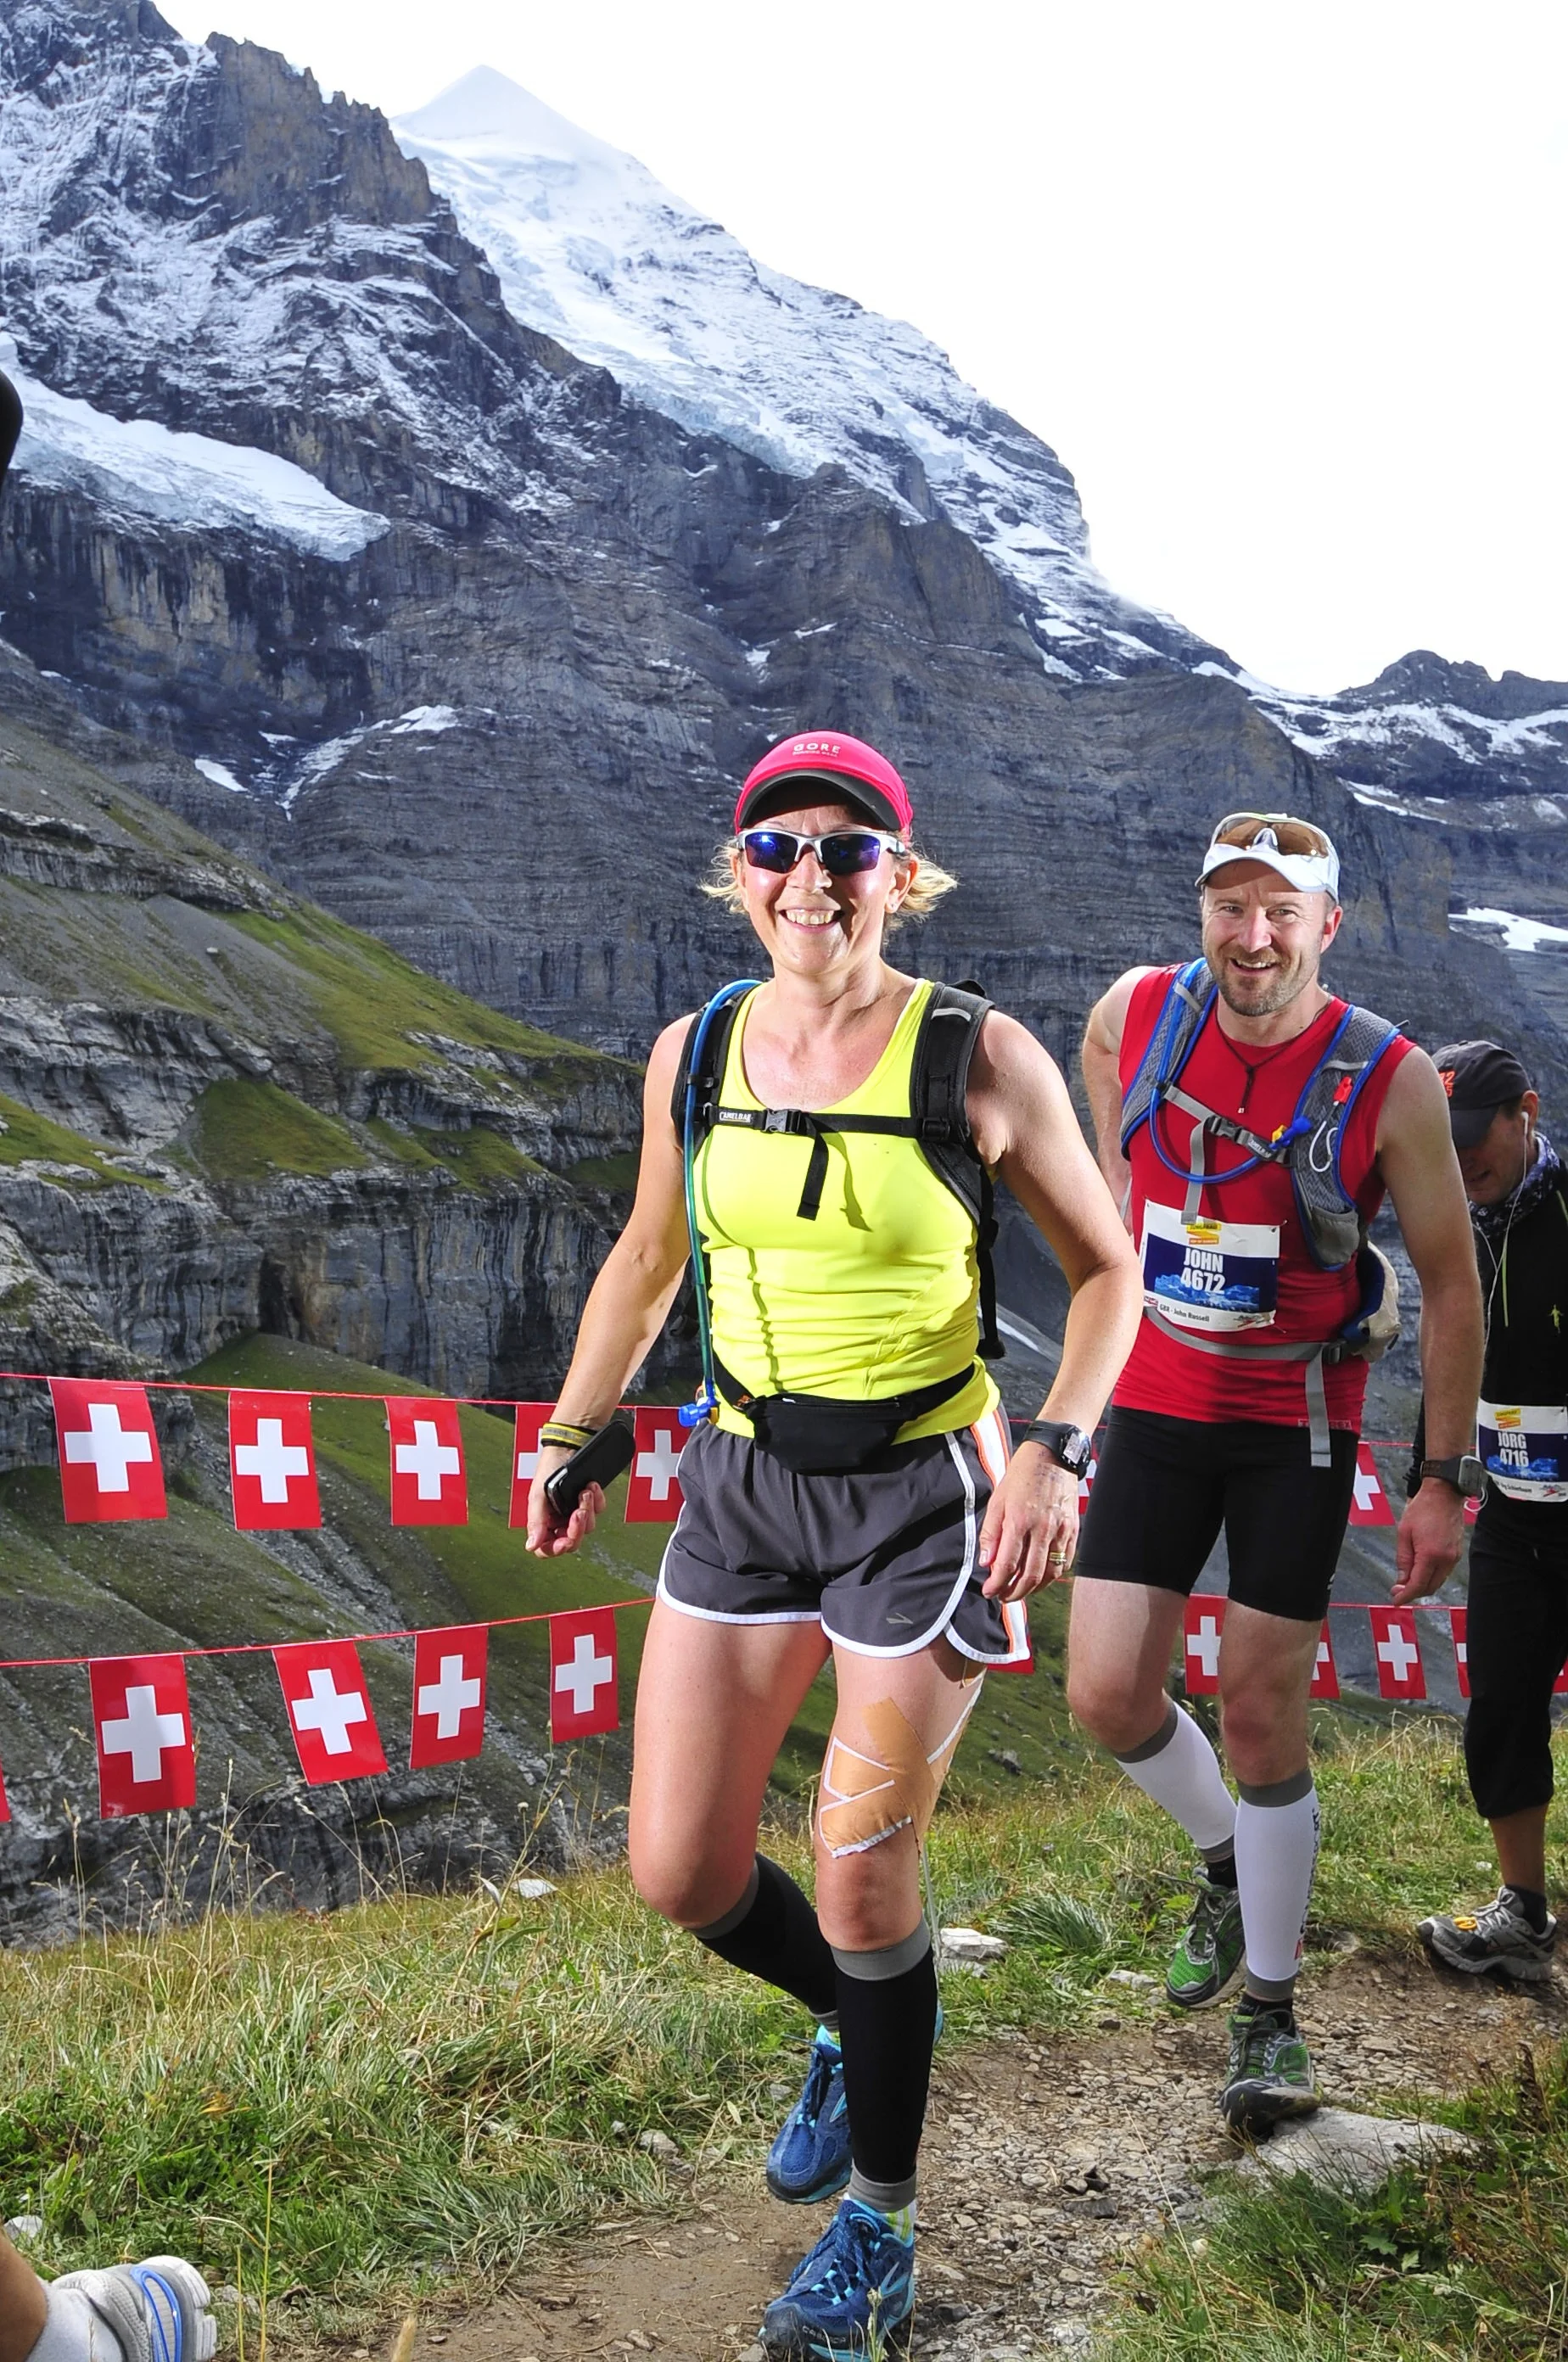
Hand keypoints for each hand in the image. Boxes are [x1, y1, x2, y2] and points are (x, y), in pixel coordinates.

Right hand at [526, 1445, 604, 1557]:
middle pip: (571, 1541)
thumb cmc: (550, 1466)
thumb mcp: (538, 1494)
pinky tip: (591, 1486)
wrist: (570, 1443)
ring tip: (585, 1491)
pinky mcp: (591, 1501)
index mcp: (543, 1520)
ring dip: (587, 1509)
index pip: (547, 1547)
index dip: (556, 1548)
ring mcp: (576, 1510)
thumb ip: (536, 1521)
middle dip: (577, 1529)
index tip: (565, 1540)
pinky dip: (597, 1499)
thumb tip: (531, 1546)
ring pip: (588, 1527)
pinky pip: (599, 1510)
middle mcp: (560, 1519)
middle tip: (579, 1512)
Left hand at [978, 1445, 1080, 1599]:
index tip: (988, 1591)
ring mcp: (1061, 1531)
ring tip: (1020, 1590)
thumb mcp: (998, 1499)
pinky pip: (1065, 1562)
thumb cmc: (1022, 1475)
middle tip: (1002, 1596)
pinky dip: (1053, 1576)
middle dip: (1014, 1592)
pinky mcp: (1073, 1530)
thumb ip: (990, 1533)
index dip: (996, 1584)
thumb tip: (986, 1561)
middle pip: (1030, 1575)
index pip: (1007, 1564)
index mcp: (1019, 1520)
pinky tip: (1041, 1578)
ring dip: (1034, 1588)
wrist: (1053, 1454)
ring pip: (1050, 1573)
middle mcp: (1042, 1529)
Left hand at [1392, 1478, 1464, 1604]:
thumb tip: (1401, 1580)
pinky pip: (1444, 1572)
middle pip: (1429, 1587)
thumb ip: (1403, 1560)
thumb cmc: (1423, 1509)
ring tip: (1407, 1581)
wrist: (1444, 1494)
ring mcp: (1454, 1557)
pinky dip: (1432, 1576)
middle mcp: (1446, 1559)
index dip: (1406, 1596)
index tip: (1396, 1600)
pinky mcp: (1457, 1553)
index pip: (1418, 1584)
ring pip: (1437, 1581)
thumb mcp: (1404, 1533)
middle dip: (1413, 1592)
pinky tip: (1420, 1571)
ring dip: (1423, 1585)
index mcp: (1431, 1554)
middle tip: (1398, 1590)